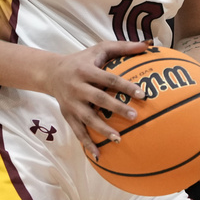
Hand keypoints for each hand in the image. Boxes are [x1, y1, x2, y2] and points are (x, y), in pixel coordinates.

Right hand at [40, 39, 149, 161]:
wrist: (51, 73)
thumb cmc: (82, 60)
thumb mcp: (99, 49)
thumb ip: (123, 47)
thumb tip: (148, 45)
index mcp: (86, 70)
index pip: (108, 78)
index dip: (125, 86)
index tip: (142, 94)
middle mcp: (77, 87)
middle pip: (98, 99)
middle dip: (116, 108)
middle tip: (135, 117)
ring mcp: (71, 103)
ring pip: (87, 118)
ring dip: (102, 129)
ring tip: (118, 139)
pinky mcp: (67, 115)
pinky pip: (77, 131)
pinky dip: (87, 143)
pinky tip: (98, 154)